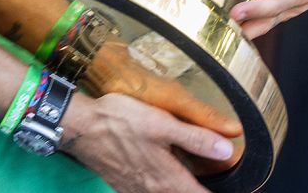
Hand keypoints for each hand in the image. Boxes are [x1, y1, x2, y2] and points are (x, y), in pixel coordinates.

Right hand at [61, 91, 237, 192]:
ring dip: (187, 191)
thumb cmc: (120, 121)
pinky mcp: (126, 186)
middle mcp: (154, 192)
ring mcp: (138, 191)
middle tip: (227, 186)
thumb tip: (227, 149)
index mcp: (168, 180)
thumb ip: (195, 138)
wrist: (80, 128)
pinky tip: (170, 180)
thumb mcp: (161, 124)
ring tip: (200, 183)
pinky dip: (169, 190)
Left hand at [228, 0, 307, 39]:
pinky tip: (239, 31)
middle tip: (237, 11)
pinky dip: (257, 27)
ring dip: (254, 23)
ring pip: (276, 15)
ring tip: (233, 26)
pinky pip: (274, 20)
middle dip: (259, 7)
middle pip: (282, 0)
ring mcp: (299, 2)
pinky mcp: (290, 9)